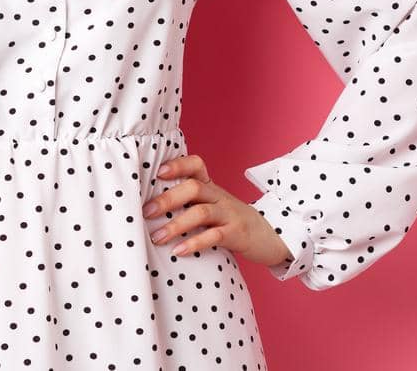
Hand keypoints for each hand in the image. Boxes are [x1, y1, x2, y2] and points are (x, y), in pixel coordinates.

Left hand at [141, 153, 292, 268]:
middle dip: (167, 199)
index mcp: (211, 187)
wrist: (270, 235)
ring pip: (201, 212)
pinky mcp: (236, 234)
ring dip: (176, 225)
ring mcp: (229, 214)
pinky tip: (179, 251)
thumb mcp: (212, 205)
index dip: (178, 164)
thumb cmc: (230, 221)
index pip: (196, 165)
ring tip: (157, 237)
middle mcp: (219, 196)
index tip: (159, 172)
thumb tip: (148, 207)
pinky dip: (195, 243)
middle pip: (194, 188)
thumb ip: (189, 202)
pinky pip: (214, 236)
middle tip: (146, 212)